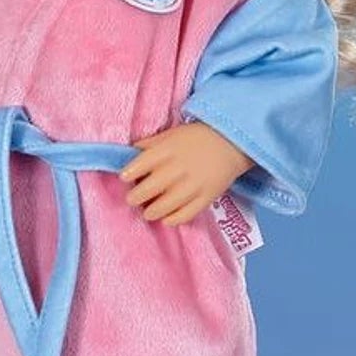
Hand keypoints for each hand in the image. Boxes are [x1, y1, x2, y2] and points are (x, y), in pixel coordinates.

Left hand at [119, 121, 255, 225]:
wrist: (231, 143)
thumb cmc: (196, 138)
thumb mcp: (171, 134)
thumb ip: (150, 144)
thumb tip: (129, 153)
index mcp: (169, 149)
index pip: (141, 163)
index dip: (129, 173)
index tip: (124, 178)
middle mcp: (179, 168)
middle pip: (149, 188)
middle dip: (135, 197)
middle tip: (132, 199)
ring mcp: (193, 185)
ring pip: (165, 206)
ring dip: (150, 212)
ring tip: (147, 211)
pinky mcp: (206, 198)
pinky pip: (185, 215)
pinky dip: (172, 220)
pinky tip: (166, 219)